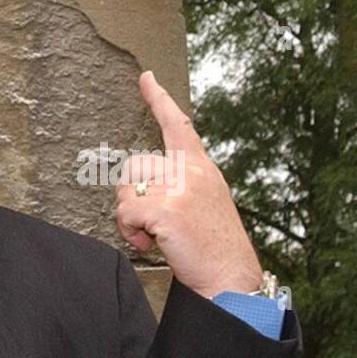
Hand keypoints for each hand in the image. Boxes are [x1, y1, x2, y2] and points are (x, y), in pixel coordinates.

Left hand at [115, 71, 262, 297]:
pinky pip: (125, 212)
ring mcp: (179, 188)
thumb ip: (181, 183)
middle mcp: (191, 171)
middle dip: (132, 196)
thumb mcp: (206, 202)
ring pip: (126, 188)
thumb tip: (143, 182)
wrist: (231, 280)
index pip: (178, 125)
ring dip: (130, 216)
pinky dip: (130, 232)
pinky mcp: (166, 208)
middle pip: (134, 166)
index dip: (159, 99)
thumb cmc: (215, 248)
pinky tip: (152, 244)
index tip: (146, 77)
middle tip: (153, 224)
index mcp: (201, 168)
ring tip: (155, 235)